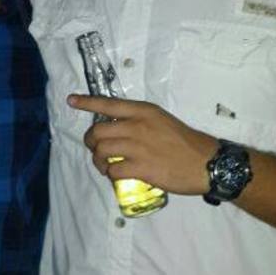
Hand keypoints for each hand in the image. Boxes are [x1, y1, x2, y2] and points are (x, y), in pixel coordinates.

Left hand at [68, 94, 217, 194]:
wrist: (205, 161)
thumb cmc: (183, 140)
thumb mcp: (159, 119)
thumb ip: (137, 120)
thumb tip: (116, 126)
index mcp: (142, 111)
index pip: (107, 104)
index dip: (87, 102)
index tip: (71, 100)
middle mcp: (137, 125)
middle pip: (98, 131)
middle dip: (90, 141)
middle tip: (96, 148)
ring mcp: (138, 147)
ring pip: (101, 151)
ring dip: (98, 160)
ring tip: (105, 164)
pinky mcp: (141, 168)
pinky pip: (113, 170)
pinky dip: (110, 174)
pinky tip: (116, 175)